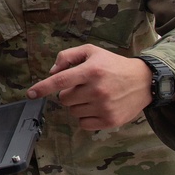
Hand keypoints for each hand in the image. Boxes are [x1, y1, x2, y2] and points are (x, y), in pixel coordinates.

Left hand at [26, 44, 152, 129]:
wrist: (144, 81)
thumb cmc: (113, 65)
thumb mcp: (92, 51)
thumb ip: (68, 56)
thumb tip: (52, 72)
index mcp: (91, 71)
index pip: (60, 81)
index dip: (43, 87)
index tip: (30, 94)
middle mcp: (97, 90)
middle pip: (64, 99)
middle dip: (69, 93)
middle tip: (83, 87)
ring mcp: (104, 107)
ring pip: (73, 111)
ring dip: (77, 105)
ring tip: (93, 96)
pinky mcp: (110, 120)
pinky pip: (83, 123)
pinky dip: (85, 117)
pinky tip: (96, 107)